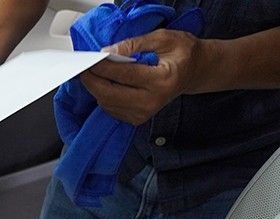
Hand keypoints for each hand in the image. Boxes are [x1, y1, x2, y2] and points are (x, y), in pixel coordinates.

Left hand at [78, 30, 212, 123]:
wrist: (194, 72)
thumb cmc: (182, 53)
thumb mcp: (164, 38)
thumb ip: (135, 44)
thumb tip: (108, 51)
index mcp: (162, 80)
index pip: (124, 75)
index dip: (104, 67)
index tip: (91, 59)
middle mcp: (152, 101)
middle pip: (111, 94)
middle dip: (93, 80)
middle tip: (85, 68)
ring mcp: (144, 113)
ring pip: (108, 104)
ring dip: (96, 88)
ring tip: (94, 73)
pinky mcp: (138, 119)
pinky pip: (111, 109)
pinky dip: (104, 96)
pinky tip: (105, 84)